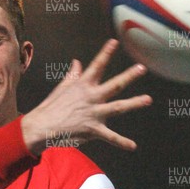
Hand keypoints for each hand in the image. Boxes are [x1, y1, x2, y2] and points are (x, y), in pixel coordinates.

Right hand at [22, 39, 151, 154]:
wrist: (42, 127)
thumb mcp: (61, 88)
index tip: (114, 42)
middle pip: (114, 85)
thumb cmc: (51, 108)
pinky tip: (133, 146)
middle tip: (142, 68)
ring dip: (134, 103)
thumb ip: (73, 75)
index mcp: (83, 85)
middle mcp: (91, 97)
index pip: (96, 66)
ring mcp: (93, 113)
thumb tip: (77, 62)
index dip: (105, 53)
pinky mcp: (93, 130)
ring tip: (148, 99)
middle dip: (129, 76)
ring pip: (118, 107)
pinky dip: (122, 142)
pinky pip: (110, 137)